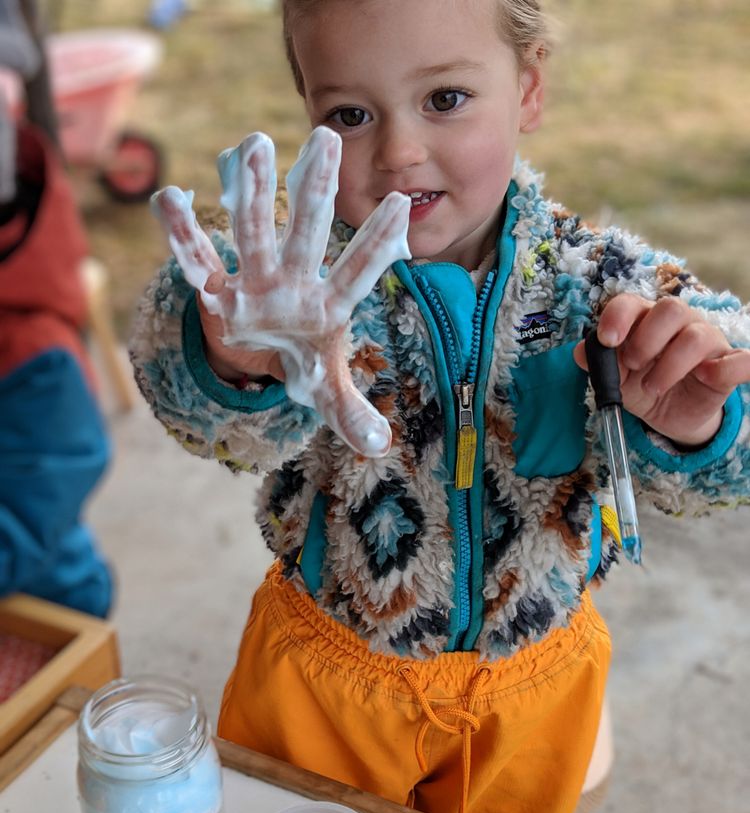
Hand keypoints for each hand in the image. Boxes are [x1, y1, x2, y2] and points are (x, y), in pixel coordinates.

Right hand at [151, 127, 410, 456]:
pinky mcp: (217, 291)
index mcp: (328, 305)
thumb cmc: (304, 358)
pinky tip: (169, 198)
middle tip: (325, 138)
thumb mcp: (326, 391)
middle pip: (305, 233)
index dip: (376, 245)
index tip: (401, 206)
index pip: (358, 272)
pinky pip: (198, 260)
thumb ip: (351, 413)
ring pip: (252, 231)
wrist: (266, 350)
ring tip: (253, 143)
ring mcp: (254, 281)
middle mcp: (293, 282)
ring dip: (252, 191)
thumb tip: (380, 447)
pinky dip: (182, 235)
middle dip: (313, 191)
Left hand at [574, 294, 749, 447]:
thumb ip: (599, 364)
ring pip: (696, 336)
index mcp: (646, 320)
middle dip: (646, 339)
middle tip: (634, 365)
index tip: (607, 340)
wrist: (669, 415)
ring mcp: (707, 342)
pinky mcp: (728, 366)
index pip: (633, 303)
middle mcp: (679, 323)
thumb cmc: (642, 385)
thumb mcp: (616, 379)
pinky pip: (740, 359)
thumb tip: (578, 352)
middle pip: (670, 308)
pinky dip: (724, 368)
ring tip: (653, 387)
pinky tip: (705, 377)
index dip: (618, 316)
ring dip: (670, 364)